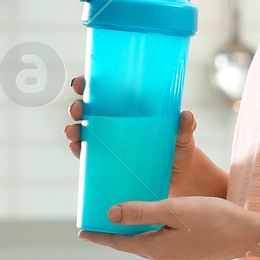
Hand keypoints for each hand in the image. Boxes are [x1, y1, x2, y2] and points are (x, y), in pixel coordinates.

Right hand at [65, 76, 217, 197]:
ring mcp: (109, 142)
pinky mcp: (107, 161)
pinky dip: (77, 149)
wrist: (179, 176)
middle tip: (77, 108)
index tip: (82, 82)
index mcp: (130, 108)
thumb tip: (186, 117)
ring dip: (73, 128)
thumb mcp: (182, 136)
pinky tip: (75, 147)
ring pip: (83, 130)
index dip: (89, 84)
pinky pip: (86, 154)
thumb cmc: (179, 148)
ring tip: (73, 130)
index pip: (105, 91)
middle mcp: (115, 121)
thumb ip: (184, 128)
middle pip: (88, 109)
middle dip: (77, 106)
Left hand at [79, 195, 259, 259]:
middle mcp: (164, 258)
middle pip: (133, 243)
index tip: (81, 233)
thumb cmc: (215, 218)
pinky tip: (158, 221)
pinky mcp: (190, 254)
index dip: (100, 236)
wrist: (249, 235)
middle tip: (100, 220)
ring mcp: (178, 259)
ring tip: (125, 217)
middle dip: (117, 232)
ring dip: (136, 231)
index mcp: (157, 249)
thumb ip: (142, 211)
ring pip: (149, 243)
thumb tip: (111, 214)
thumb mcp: (175, 209)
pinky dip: (154, 232)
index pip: (119, 243)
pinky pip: (164, 243)